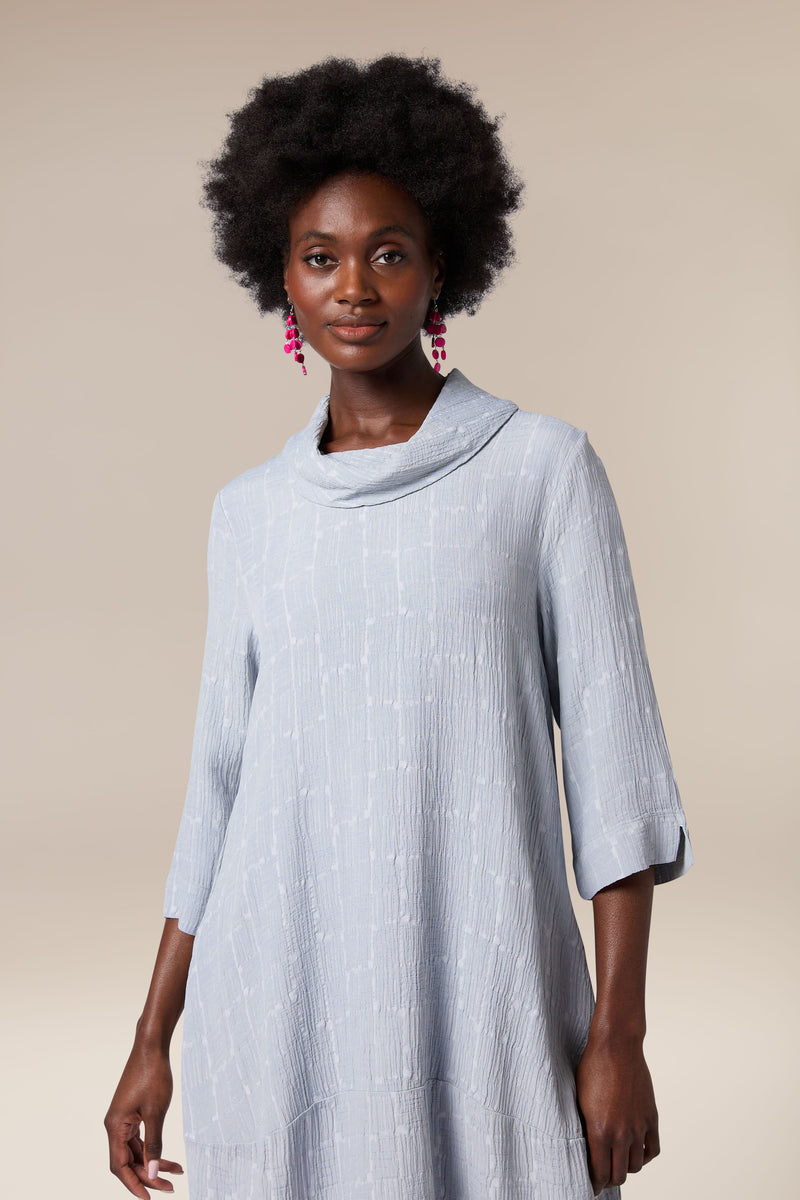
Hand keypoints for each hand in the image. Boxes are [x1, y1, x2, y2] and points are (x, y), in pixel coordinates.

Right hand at [104, 1040, 183, 1195]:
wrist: (152, 1047)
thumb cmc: (153, 1075)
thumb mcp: (156, 1113)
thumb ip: (154, 1144)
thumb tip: (151, 1173)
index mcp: (115, 1126)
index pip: (120, 1166)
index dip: (133, 1185)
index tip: (149, 1199)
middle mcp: (115, 1125)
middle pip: (128, 1161)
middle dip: (148, 1176)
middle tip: (170, 1187)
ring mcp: (123, 1119)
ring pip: (136, 1151)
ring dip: (153, 1163)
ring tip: (175, 1172)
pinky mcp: (132, 1113)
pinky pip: (140, 1139)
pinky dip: (153, 1148)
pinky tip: (168, 1157)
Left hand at [575, 1031, 659, 1195]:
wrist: (616, 1046)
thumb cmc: (592, 1068)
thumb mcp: (580, 1101)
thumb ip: (586, 1128)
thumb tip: (587, 1149)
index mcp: (599, 1131)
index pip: (599, 1173)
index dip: (594, 1183)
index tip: (591, 1186)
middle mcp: (621, 1134)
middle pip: (619, 1175)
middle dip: (609, 1178)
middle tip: (603, 1175)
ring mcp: (639, 1127)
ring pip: (636, 1165)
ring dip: (626, 1167)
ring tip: (618, 1160)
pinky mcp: (651, 1118)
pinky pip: (653, 1150)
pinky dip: (645, 1156)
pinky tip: (636, 1151)